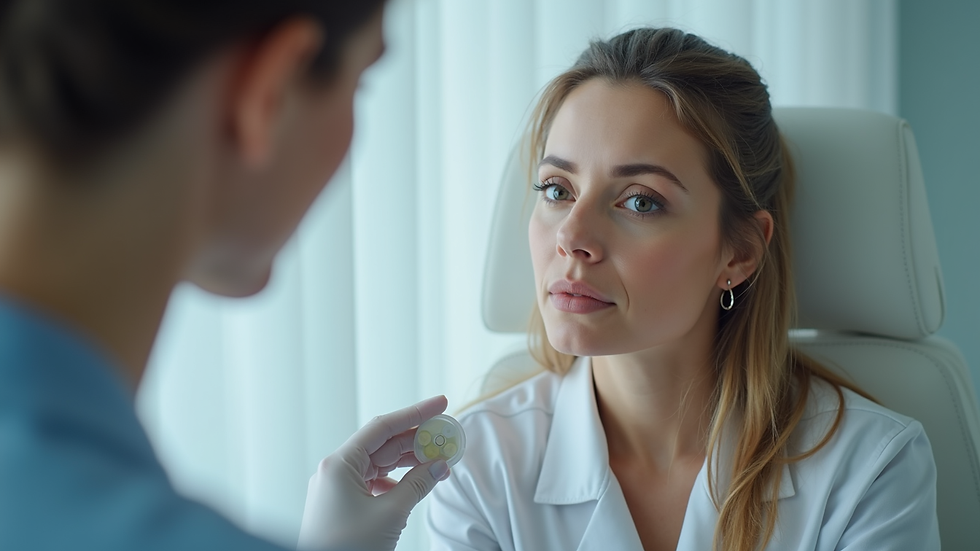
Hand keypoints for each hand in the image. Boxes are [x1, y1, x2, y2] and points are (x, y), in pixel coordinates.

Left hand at [297, 395, 451, 550]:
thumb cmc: (348, 550)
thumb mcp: (390, 514)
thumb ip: (417, 484)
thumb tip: (440, 465)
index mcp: (339, 465)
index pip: (382, 428)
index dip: (415, 413)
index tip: (441, 404)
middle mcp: (335, 471)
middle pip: (383, 445)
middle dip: (417, 440)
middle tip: (446, 435)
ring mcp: (337, 489)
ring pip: (380, 464)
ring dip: (410, 462)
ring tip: (439, 461)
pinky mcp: (342, 505)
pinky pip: (374, 483)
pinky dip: (397, 481)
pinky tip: (415, 484)